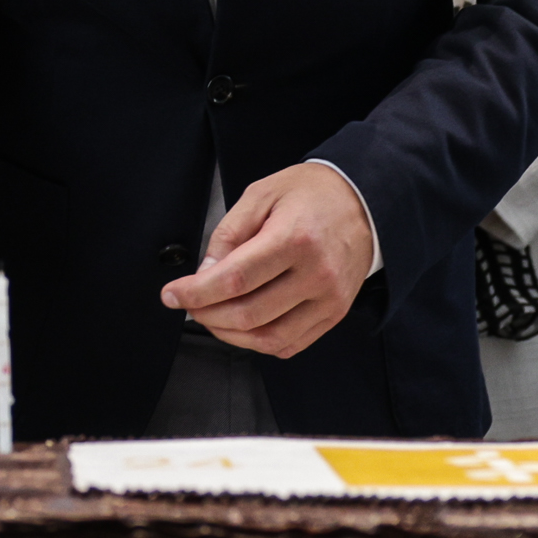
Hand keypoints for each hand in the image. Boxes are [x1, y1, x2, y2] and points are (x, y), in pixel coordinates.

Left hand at [160, 163, 374, 357]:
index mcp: (295, 238)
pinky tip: (242, 327)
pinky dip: (258, 342)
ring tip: (212, 316)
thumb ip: (229, 233)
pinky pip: (290, 344)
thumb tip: (206, 272)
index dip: (196, 293)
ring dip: (229, 335)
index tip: (173, 295)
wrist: (364, 201)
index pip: (235, 279)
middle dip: (207, 314)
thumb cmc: (313, 194)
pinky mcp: (334, 313)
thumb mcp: (261, 194)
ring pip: (267, 337)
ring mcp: (328, 298)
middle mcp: (315, 273)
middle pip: (248, 314)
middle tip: (190, 303)